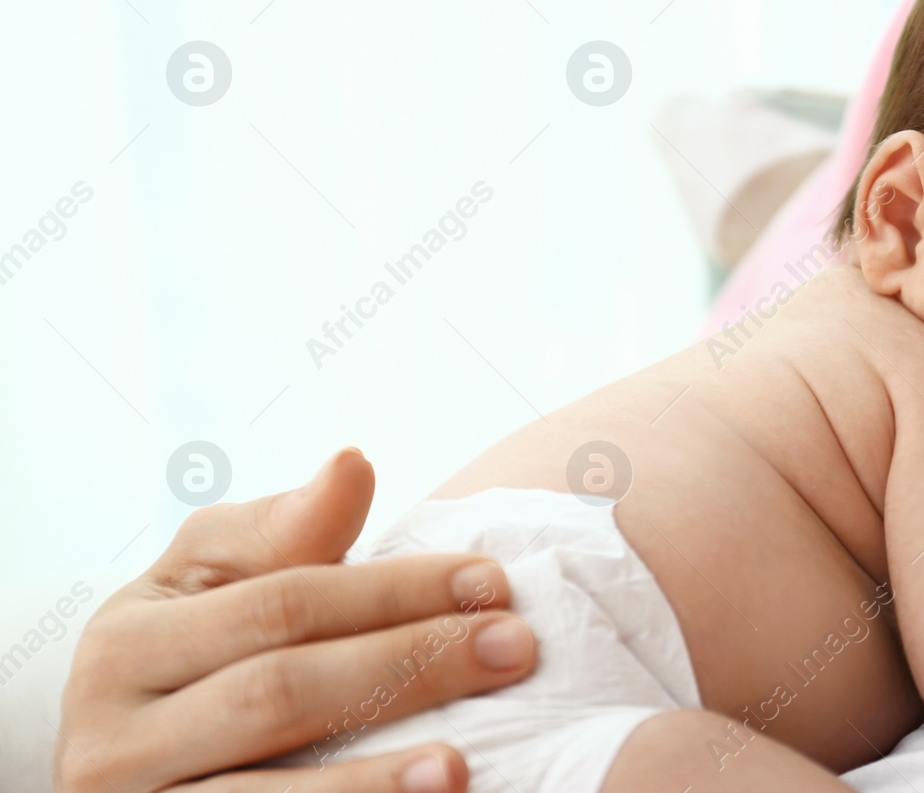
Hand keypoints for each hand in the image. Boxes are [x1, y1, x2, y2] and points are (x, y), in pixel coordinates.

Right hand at [53, 449, 538, 792]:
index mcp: (124, 645)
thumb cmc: (194, 653)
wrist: (134, 768)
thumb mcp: (215, 583)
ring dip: (370, 782)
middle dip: (406, 667)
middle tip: (514, 647)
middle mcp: (109, 741)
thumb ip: (287, 530)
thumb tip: (354, 462)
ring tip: (461, 766)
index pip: (281, 604)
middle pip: (278, 694)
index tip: (492, 580)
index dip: (393, 590)